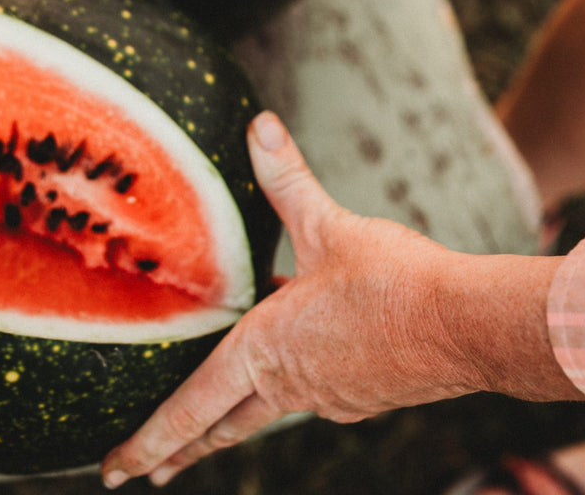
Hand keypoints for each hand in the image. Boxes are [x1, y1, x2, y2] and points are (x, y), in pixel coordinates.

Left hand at [101, 113, 485, 487]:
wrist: (469, 326)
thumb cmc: (394, 280)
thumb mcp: (328, 223)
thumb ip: (287, 177)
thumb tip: (259, 124)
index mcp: (267, 351)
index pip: (193, 407)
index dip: (151, 440)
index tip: (116, 470)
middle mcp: (291, 385)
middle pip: (220, 429)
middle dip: (176, 452)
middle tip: (138, 474)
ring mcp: (328, 397)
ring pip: (261, 414)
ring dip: (226, 426)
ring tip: (204, 435)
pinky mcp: (361, 394)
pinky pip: (305, 396)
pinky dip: (279, 393)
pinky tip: (288, 372)